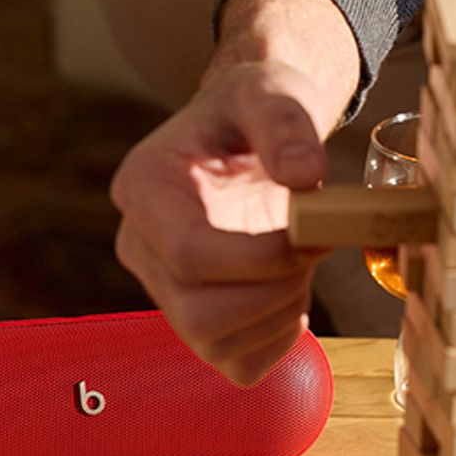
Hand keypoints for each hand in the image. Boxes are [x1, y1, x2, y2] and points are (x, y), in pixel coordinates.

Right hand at [109, 0, 358, 385]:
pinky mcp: (198, 327)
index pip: (187, 254)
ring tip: (303, 262)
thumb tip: (305, 175)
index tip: (314, 233)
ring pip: (218, 344)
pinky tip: (290, 291)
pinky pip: (240, 365)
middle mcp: (141, 248)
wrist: (247, 139)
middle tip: (314, 250)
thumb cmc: (253, 113)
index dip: (260, 258)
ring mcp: (165, 294)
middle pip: (199, 314)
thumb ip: (286, 122)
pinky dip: (279, 338)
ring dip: (282, 313)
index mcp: (143, 189)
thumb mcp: (271, 90)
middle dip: (274, 292)